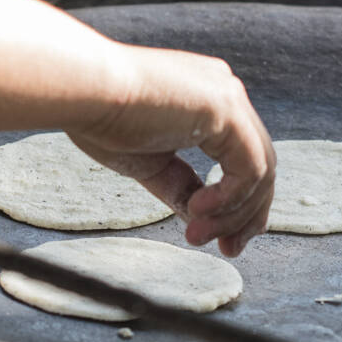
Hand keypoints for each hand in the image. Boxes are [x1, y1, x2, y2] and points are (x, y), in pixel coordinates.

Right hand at [67, 45, 274, 257]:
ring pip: (259, 172)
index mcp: (208, 103)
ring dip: (233, 214)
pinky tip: (197, 212)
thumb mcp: (149, 164)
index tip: (224, 242)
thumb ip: (180, 187)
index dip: (240, 205)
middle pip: (260, 167)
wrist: (81, 91)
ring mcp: (229, 99)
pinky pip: (250, 168)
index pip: (243, 160)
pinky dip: (230, 198)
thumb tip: (200, 220)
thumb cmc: (99, 118)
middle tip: (229, 250)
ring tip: (198, 236)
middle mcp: (226, 95)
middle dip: (246, 216)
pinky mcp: (226, 109)